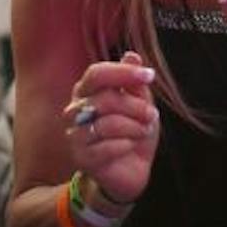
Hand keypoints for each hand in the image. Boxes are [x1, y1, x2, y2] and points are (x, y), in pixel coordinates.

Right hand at [64, 52, 159, 206]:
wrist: (129, 170)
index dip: (123, 73)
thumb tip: (132, 56)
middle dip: (136, 107)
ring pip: (108, 124)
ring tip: (143, 130)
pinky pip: (108, 146)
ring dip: (134, 127)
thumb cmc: (132, 132)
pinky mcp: (80, 158)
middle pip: (105, 99)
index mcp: (86, 92)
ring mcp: (75, 135)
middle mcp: (75, 111)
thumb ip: (134, 83)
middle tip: (151, 115)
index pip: (97, 74)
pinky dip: (127, 145)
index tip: (149, 76)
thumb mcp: (140, 104)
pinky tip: (130, 146)